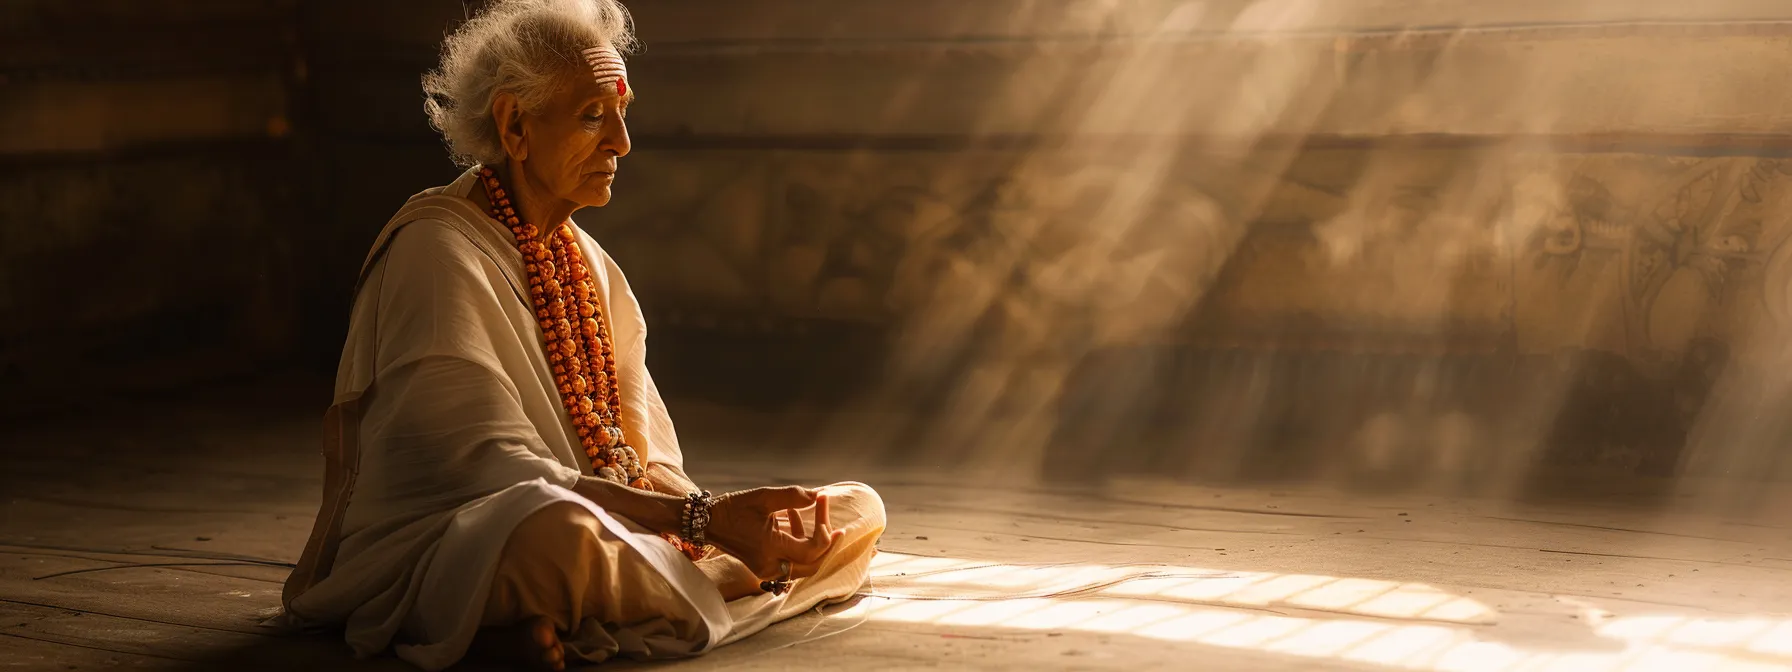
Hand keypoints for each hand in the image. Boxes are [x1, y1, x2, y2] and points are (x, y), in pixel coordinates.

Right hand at [704, 486, 840, 580]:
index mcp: (770, 547)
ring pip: (804, 567)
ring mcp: (767, 570)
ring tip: (813, 517)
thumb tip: (818, 496)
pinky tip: (794, 520)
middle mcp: (770, 565)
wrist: (708, 523)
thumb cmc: (734, 508)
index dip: (825, 530)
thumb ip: (793, 496)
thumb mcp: (764, 497)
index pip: (811, 549)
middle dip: (827, 545)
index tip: (824, 503)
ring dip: (814, 545)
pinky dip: (800, 547)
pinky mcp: (764, 569)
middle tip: (836, 526)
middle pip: (813, 565)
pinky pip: (792, 564)